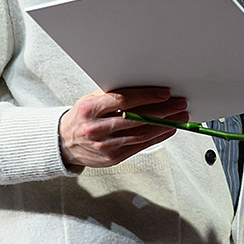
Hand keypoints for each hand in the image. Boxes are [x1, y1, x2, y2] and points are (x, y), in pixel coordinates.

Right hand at [58, 86, 185, 169]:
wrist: (64, 143)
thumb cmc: (81, 118)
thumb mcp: (90, 100)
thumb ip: (112, 94)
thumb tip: (142, 85)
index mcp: (90, 109)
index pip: (124, 100)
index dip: (146, 96)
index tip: (164, 93)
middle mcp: (96, 128)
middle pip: (136, 118)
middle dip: (162, 111)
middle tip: (179, 105)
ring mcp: (105, 145)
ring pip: (140, 134)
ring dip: (164, 125)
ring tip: (179, 118)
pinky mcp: (112, 158)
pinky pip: (139, 146)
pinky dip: (156, 137)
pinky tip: (167, 130)